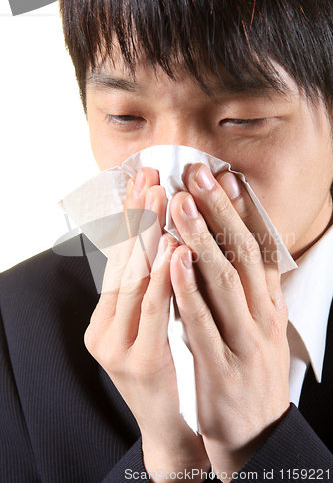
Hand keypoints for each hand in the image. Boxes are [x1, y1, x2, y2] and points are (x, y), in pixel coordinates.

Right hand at [84, 167, 209, 482]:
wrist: (165, 422)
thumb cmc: (162, 366)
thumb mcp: (148, 322)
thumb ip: (149, 286)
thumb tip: (164, 239)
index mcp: (105, 315)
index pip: (117, 256)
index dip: (130, 216)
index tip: (144, 179)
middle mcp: (103, 326)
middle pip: (120, 260)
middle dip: (137, 215)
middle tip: (151, 175)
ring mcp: (116, 344)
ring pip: (131, 280)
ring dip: (148, 235)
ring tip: (162, 197)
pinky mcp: (138, 360)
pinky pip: (152, 312)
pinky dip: (162, 277)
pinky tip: (174, 248)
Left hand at [169, 164, 289, 479]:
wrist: (259, 433)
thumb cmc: (251, 372)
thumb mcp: (262, 327)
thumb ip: (254, 290)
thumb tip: (244, 249)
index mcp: (270, 307)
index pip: (259, 249)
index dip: (243, 211)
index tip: (225, 177)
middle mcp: (262, 318)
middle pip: (242, 255)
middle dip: (219, 211)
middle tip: (197, 173)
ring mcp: (244, 342)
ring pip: (225, 281)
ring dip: (202, 238)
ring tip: (180, 201)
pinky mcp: (222, 367)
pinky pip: (204, 323)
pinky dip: (190, 289)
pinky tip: (174, 259)